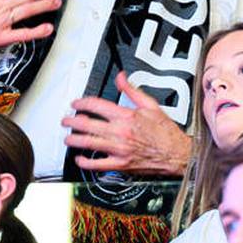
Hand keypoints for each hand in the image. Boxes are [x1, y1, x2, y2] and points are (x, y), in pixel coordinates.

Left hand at [65, 71, 192, 174]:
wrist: (176, 153)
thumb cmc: (165, 132)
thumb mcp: (150, 105)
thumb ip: (131, 90)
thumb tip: (121, 77)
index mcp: (126, 116)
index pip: (96, 106)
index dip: (82, 103)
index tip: (77, 104)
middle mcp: (120, 132)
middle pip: (87, 124)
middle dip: (72, 121)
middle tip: (66, 120)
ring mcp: (119, 149)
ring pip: (88, 143)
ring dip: (73, 140)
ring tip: (67, 138)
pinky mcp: (120, 164)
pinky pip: (98, 165)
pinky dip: (85, 162)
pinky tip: (79, 159)